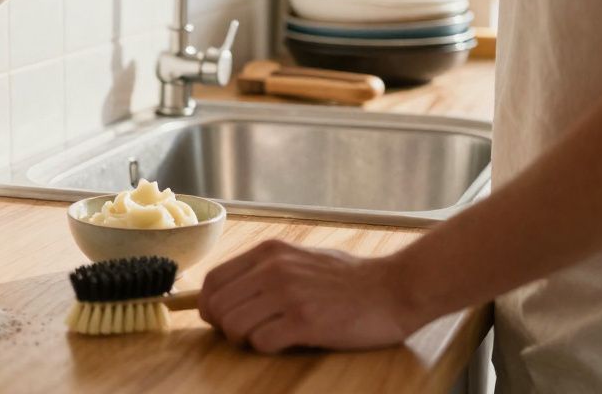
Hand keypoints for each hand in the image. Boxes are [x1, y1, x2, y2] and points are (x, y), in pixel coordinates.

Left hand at [198, 239, 425, 352]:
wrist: (393, 288)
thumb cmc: (348, 278)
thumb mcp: (299, 259)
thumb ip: (264, 271)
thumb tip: (226, 294)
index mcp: (269, 252)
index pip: (213, 280)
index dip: (209, 305)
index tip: (219, 318)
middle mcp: (273, 269)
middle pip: (217, 306)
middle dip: (224, 327)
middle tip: (244, 334)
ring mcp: (288, 294)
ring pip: (233, 325)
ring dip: (244, 340)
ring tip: (266, 337)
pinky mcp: (304, 321)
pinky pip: (261, 342)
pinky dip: (266, 348)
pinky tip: (286, 341)